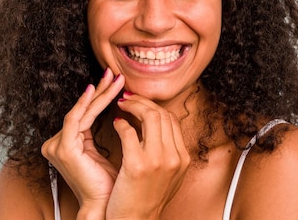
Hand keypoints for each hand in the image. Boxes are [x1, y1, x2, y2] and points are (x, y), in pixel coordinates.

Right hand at [41, 68, 124, 215]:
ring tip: (115, 79)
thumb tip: (123, 112)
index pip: (85, 113)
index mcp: (67, 144)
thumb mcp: (108, 151)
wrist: (108, 206)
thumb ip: (107, 132)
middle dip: (101, 90)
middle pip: (83, 110)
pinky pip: (76, 120)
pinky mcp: (64, 148)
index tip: (117, 81)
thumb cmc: (112, 184)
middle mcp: (57, 143)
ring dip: (100, 94)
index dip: (101, 96)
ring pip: (81, 112)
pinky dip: (86, 104)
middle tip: (115, 73)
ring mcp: (58, 146)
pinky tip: (96, 90)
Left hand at [106, 93, 190, 219]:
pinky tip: (115, 124)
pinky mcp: (138, 166)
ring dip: (133, 106)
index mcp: (183, 158)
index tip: (140, 103)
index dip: (154, 106)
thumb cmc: (145, 199)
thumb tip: (158, 127)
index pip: (172, 119)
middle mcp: (174, 157)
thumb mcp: (167, 175)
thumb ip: (167, 151)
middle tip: (127, 98)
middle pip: (162, 114)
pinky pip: (129, 131)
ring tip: (121, 105)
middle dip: (142, 101)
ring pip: (150, 116)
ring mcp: (158, 161)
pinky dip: (121, 123)